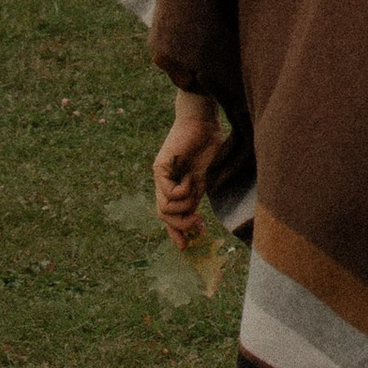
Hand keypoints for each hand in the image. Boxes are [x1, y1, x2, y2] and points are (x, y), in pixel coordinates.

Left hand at [154, 90, 227, 249]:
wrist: (203, 122)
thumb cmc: (208, 145)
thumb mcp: (205, 179)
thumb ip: (197, 198)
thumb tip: (197, 222)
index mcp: (177, 187)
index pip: (170, 216)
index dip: (176, 232)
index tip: (187, 246)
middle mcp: (165, 184)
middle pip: (164, 216)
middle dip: (180, 226)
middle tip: (198, 224)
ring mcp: (161, 177)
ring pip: (165, 209)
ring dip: (185, 206)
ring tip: (196, 190)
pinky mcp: (159, 169)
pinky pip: (169, 194)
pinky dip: (183, 191)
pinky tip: (192, 179)